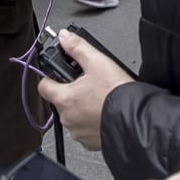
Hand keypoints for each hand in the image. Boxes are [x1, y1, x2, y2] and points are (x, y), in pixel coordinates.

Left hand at [35, 29, 129, 152]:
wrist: (136, 119)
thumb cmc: (116, 93)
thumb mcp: (97, 62)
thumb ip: (77, 48)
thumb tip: (64, 37)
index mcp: (64, 99)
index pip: (43, 86)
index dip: (50, 77)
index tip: (59, 73)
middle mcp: (67, 118)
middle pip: (61, 100)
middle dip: (72, 91)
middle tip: (88, 84)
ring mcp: (78, 132)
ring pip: (74, 116)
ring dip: (82, 107)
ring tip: (99, 98)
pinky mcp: (91, 143)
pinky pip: (85, 129)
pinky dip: (91, 121)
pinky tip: (103, 112)